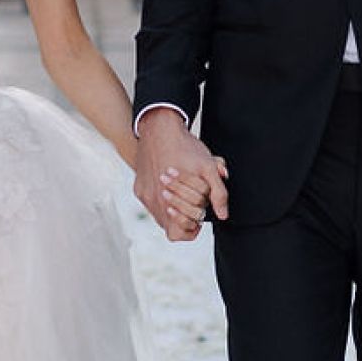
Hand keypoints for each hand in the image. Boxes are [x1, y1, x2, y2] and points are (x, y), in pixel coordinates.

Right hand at [134, 110, 228, 240]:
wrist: (159, 128)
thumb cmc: (185, 148)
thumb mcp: (207, 168)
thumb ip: (218, 193)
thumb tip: (223, 215)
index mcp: (168, 201)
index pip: (179, 233)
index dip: (192, 226)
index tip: (199, 212)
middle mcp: (152, 202)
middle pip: (170, 226)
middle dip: (185, 216)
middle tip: (194, 202)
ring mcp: (144, 196)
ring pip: (160, 216)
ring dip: (174, 209)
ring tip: (184, 194)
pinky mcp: (138, 188)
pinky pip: (151, 204)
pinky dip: (162, 200)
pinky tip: (171, 187)